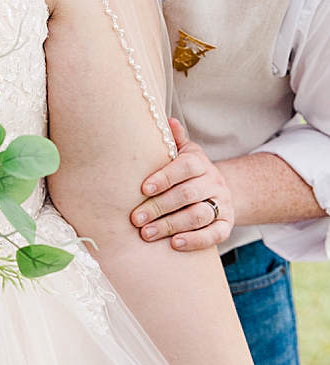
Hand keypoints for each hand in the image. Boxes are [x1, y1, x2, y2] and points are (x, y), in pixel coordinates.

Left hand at [131, 119, 233, 250]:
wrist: (217, 190)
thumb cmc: (186, 172)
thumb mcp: (181, 153)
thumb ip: (173, 139)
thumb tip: (166, 120)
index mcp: (200, 162)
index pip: (185, 167)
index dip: (164, 178)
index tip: (143, 190)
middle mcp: (214, 182)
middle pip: (188, 194)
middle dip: (159, 207)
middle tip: (136, 219)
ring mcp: (222, 203)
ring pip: (199, 215)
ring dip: (171, 226)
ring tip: (147, 234)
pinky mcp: (227, 224)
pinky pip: (216, 234)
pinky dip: (195, 240)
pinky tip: (175, 244)